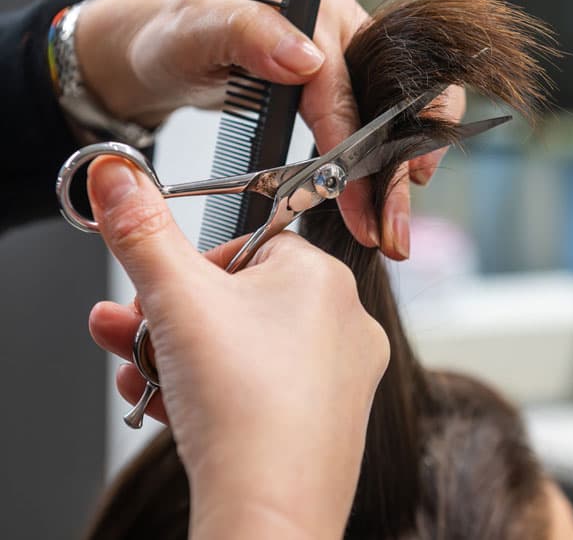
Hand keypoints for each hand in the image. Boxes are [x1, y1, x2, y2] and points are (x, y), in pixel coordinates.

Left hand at [77, 0, 464, 257]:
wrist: (165, 52)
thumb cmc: (174, 37)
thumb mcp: (195, 29)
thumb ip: (248, 33)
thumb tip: (306, 60)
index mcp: (319, 13)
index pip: (346, 88)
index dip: (355, 149)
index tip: (355, 200)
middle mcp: (342, 35)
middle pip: (390, 105)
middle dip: (394, 170)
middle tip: (388, 228)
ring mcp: (343, 65)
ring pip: (393, 120)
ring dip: (395, 174)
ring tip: (390, 224)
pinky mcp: (336, 91)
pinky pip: (372, 129)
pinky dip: (379, 166)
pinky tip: (378, 198)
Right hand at [87, 156, 389, 538]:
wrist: (267, 516)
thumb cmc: (241, 406)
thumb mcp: (175, 298)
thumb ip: (142, 230)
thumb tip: (119, 176)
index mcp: (320, 278)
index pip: (246, 247)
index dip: (191, 271)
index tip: (159, 294)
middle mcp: (343, 322)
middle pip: (239, 301)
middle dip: (170, 316)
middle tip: (132, 332)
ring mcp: (341, 375)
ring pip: (245, 347)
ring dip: (181, 354)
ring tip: (137, 372)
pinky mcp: (327, 419)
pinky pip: (263, 386)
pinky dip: (215, 389)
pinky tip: (170, 405)